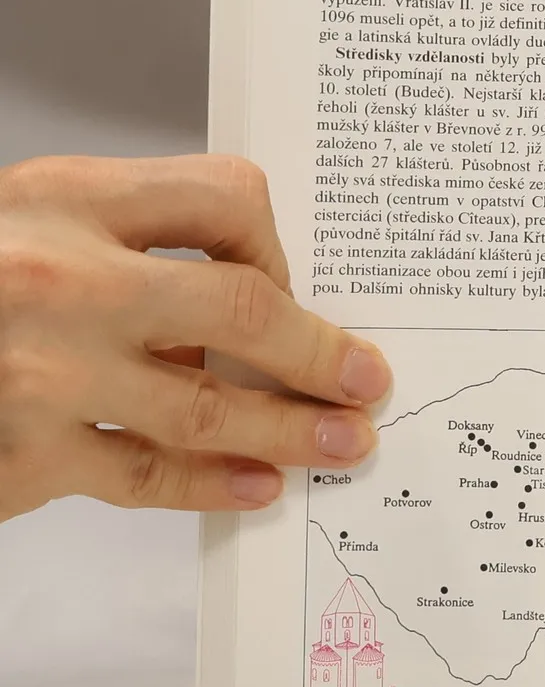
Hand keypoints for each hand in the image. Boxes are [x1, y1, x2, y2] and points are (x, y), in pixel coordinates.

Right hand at [0, 154, 389, 521]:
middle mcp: (59, 277)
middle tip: (368, 381)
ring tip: (341, 445)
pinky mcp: (23, 452)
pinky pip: (145, 473)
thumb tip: (249, 305)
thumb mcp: (26, 228)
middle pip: (240, 310)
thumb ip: (121, 249)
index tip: (296, 292)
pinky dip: (211, 484)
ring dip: (290, 430)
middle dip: (321, 352)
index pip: (226, 198)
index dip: (279, 250)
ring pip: (208, 405)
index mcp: (65, 198)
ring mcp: (41, 370)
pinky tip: (255, 488)